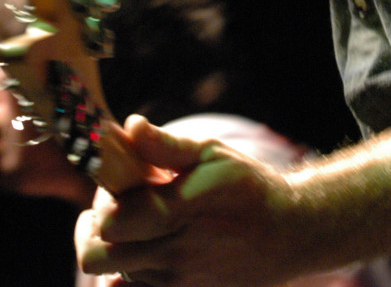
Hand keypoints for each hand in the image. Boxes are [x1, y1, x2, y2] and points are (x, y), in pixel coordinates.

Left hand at [75, 114, 304, 286]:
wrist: (289, 233)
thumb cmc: (249, 187)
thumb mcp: (212, 154)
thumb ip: (166, 145)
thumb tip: (130, 126)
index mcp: (179, 213)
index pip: (109, 222)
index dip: (102, 201)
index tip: (119, 184)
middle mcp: (174, 255)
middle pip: (97, 258)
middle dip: (94, 230)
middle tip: (114, 208)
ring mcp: (178, 283)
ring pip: (115, 274)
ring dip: (118, 248)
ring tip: (144, 224)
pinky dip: (129, 273)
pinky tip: (148, 249)